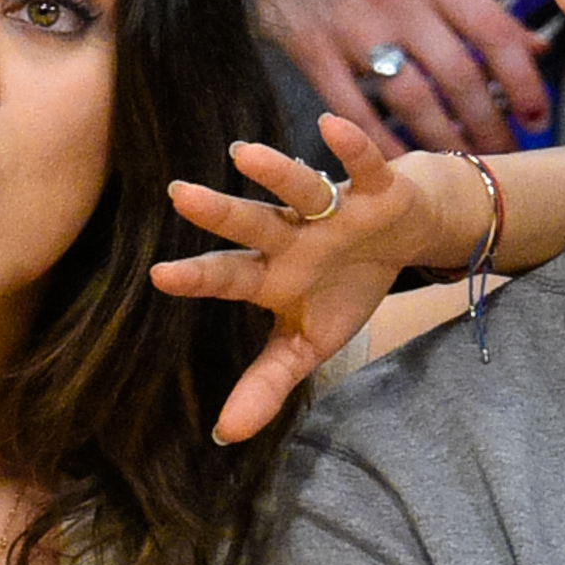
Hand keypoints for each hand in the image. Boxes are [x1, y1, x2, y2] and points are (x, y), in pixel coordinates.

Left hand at [152, 114, 501, 439]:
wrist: (405, 240)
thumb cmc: (345, 287)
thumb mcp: (309, 344)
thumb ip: (267, 384)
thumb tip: (226, 437)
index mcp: (271, 274)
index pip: (228, 276)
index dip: (197, 277)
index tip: (158, 276)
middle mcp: (292, 236)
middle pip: (251, 224)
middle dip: (219, 212)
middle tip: (177, 195)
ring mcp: (331, 210)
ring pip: (299, 187)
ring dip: (275, 172)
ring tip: (243, 155)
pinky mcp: (374, 189)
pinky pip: (362, 164)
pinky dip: (351, 148)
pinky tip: (329, 127)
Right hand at [255, 0, 550, 155]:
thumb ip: (478, 6)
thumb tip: (536, 49)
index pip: (493, 31)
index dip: (523, 80)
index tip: (539, 115)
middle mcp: (400, 1)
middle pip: (458, 75)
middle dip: (490, 123)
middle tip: (508, 154)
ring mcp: (356, 30)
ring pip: (413, 101)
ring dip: (445, 141)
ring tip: (464, 165)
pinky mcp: (315, 55)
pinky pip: (356, 114)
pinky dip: (382, 146)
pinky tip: (403, 165)